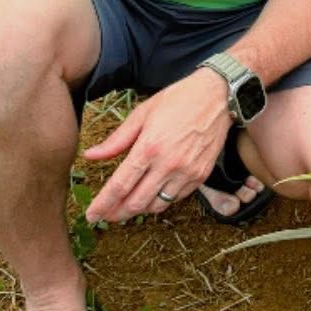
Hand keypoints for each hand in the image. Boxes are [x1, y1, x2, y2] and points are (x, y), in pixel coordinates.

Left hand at [83, 68, 231, 223]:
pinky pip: (176, 198)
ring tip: (128, 206)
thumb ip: (116, 140)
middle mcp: (168, 164)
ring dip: (139, 209)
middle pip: (137, 203)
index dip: (103, 204)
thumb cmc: (179, 99)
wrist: (218, 96)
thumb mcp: (142, 113)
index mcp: (149, 147)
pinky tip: (153, 194)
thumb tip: (91, 156)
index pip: (120, 186)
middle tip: (106, 215)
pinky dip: (161, 200)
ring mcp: (187, 172)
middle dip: (117, 213)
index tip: (92, 215)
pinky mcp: (201, 175)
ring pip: (157, 206)